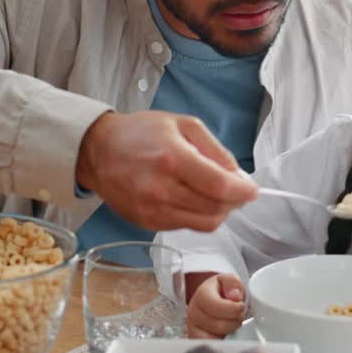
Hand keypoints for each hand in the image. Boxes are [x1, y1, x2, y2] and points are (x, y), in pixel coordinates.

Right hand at [76, 111, 257, 231]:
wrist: (98, 151)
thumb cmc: (140, 133)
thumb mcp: (183, 125)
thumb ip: (215, 150)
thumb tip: (239, 177)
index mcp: (173, 159)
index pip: (220, 187)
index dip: (244, 192)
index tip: (253, 190)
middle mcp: (161, 189)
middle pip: (216, 209)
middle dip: (234, 202)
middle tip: (236, 190)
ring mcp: (153, 211)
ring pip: (204, 224)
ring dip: (219, 211)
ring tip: (215, 194)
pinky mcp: (146, 224)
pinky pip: (186, 227)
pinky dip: (197, 215)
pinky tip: (191, 198)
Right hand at [187, 273, 246, 338]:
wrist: (210, 298)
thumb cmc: (221, 290)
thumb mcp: (228, 280)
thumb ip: (233, 284)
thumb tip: (235, 296)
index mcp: (201, 295)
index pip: (216, 306)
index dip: (233, 309)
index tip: (241, 306)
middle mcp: (193, 312)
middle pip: (219, 325)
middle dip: (235, 321)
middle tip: (238, 315)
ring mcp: (192, 328)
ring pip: (215, 338)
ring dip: (229, 332)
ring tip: (231, 322)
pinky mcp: (195, 339)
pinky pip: (210, 346)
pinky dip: (221, 342)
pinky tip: (225, 333)